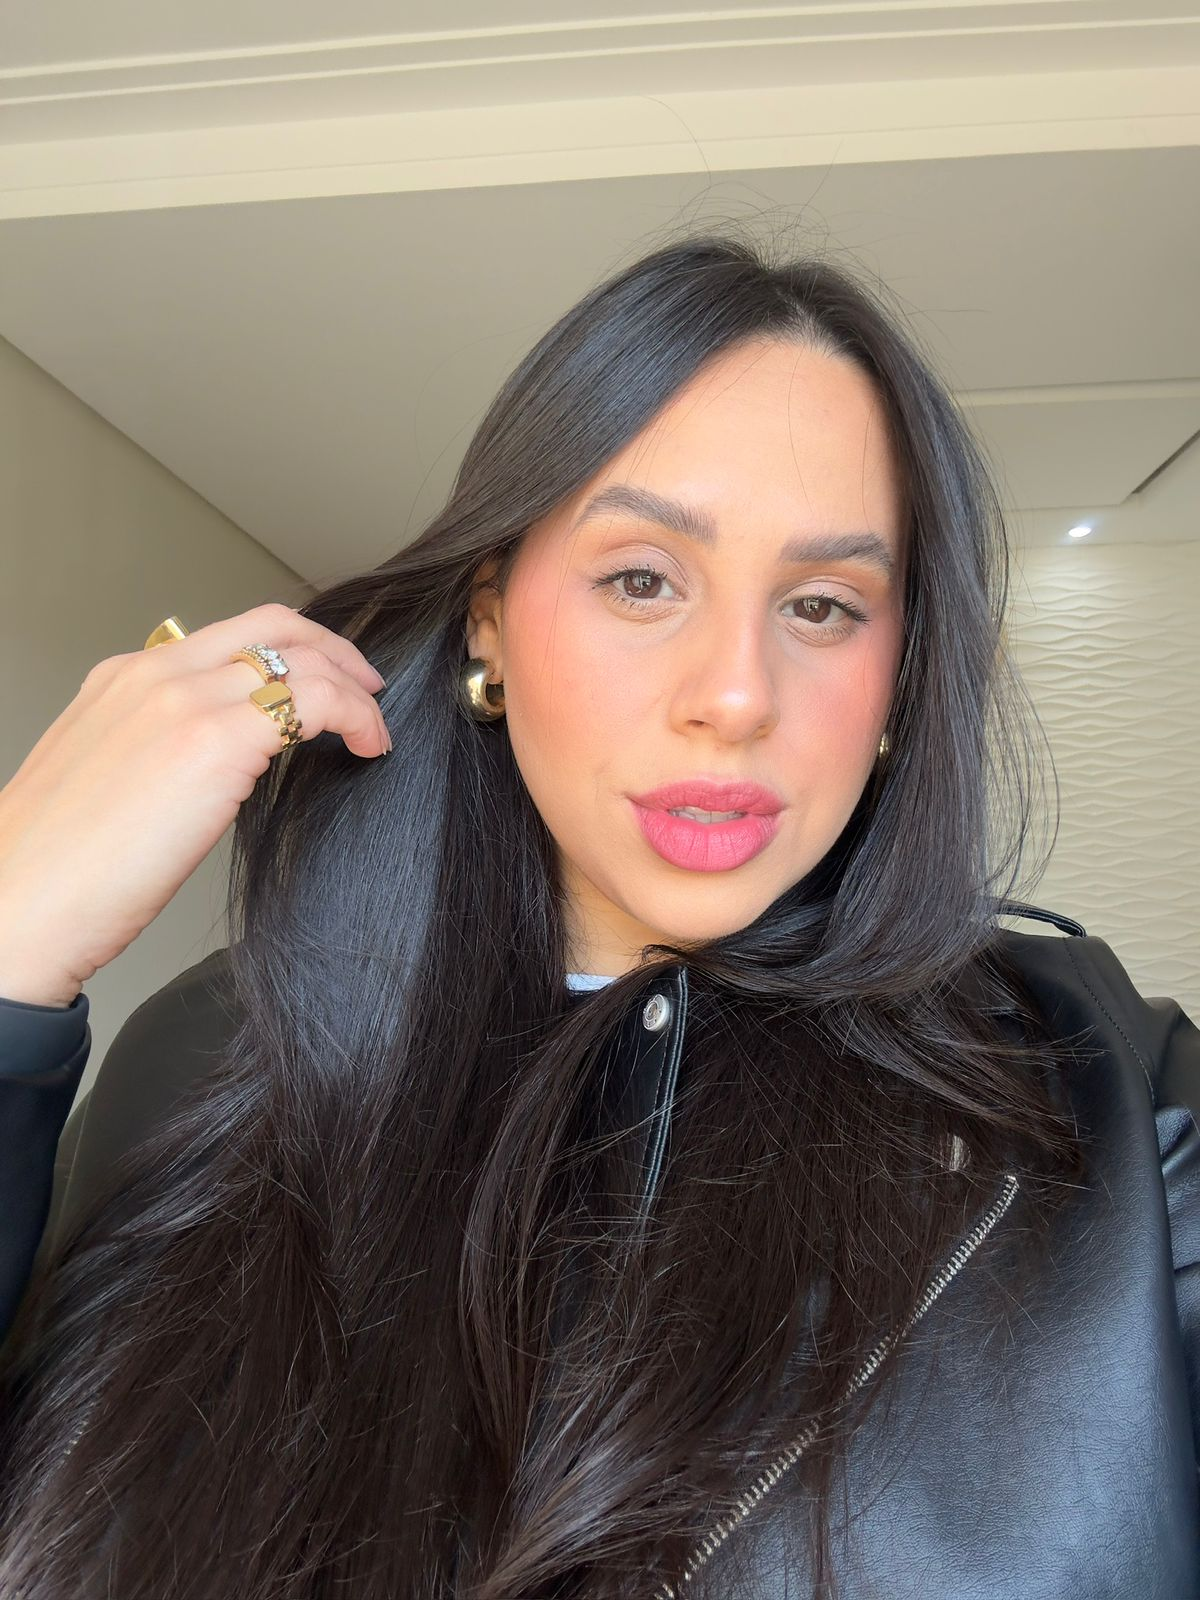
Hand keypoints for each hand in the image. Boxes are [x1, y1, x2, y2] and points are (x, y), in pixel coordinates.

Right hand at [0, 603, 390, 1006]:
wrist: (19, 905)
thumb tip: (209, 769)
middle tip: (365, 688)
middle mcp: (155, 676)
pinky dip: (357, 716)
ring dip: (353, 687)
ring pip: (301, 657)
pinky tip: (368, 747)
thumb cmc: (59, 868)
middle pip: (272, 625)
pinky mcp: (216, 739)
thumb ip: (154, 753)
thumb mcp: (104, 781)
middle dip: (333, 650)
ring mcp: (185, 700)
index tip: (321, 682)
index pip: (227, 637)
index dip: (288, 652)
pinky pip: (316, 699)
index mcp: (124, 681)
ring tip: (373, 726)